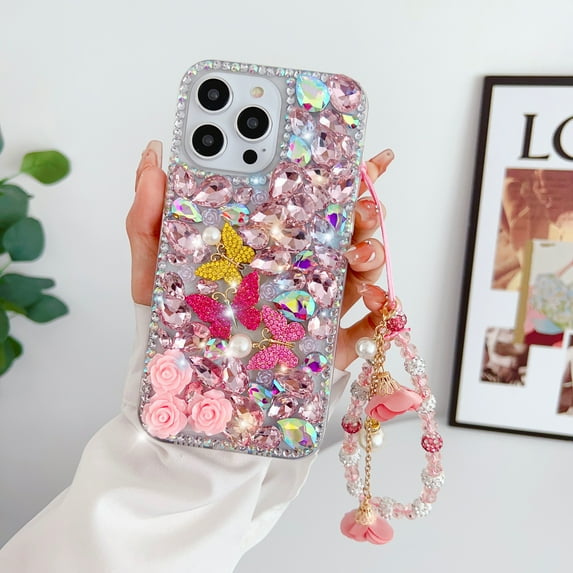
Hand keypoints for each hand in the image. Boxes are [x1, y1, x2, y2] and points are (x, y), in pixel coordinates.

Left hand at [126, 142, 391, 370]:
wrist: (192, 386)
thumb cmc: (179, 322)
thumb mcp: (157, 268)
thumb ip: (150, 217)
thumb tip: (153, 159)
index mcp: (268, 241)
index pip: (306, 196)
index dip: (333, 170)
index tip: (349, 151)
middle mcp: (301, 264)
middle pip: (346, 226)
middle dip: (364, 208)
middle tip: (361, 200)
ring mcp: (320, 301)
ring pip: (363, 266)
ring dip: (372, 252)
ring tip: (358, 253)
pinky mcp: (331, 339)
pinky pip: (368, 323)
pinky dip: (380, 311)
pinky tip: (374, 300)